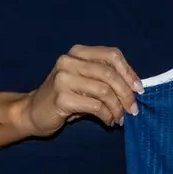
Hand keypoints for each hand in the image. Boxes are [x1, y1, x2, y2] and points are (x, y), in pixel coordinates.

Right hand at [18, 45, 142, 133]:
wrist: (32, 112)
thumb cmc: (66, 97)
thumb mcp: (86, 82)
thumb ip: (106, 79)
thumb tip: (136, 89)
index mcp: (78, 52)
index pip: (112, 55)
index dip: (129, 72)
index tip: (139, 90)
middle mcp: (69, 60)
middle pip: (109, 73)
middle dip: (126, 94)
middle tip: (133, 110)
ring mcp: (63, 78)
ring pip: (104, 90)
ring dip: (117, 107)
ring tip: (120, 118)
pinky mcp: (61, 97)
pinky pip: (95, 106)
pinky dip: (106, 115)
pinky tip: (108, 121)